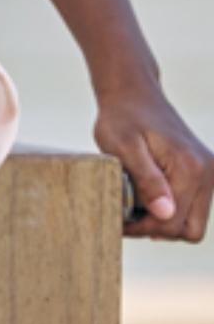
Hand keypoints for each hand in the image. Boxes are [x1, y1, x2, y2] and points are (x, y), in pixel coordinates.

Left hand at [96, 84, 213, 241]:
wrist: (134, 93)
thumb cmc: (122, 118)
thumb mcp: (123, 147)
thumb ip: (147, 180)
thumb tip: (165, 213)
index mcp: (190, 168)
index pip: (171, 222)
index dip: (142, 228)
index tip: (119, 219)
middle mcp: (208, 172)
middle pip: (190, 230)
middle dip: (158, 228)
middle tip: (130, 215)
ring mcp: (210, 172)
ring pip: (193, 222)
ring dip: (166, 220)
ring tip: (138, 203)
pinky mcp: (205, 172)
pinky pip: (194, 207)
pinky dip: (174, 209)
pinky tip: (150, 196)